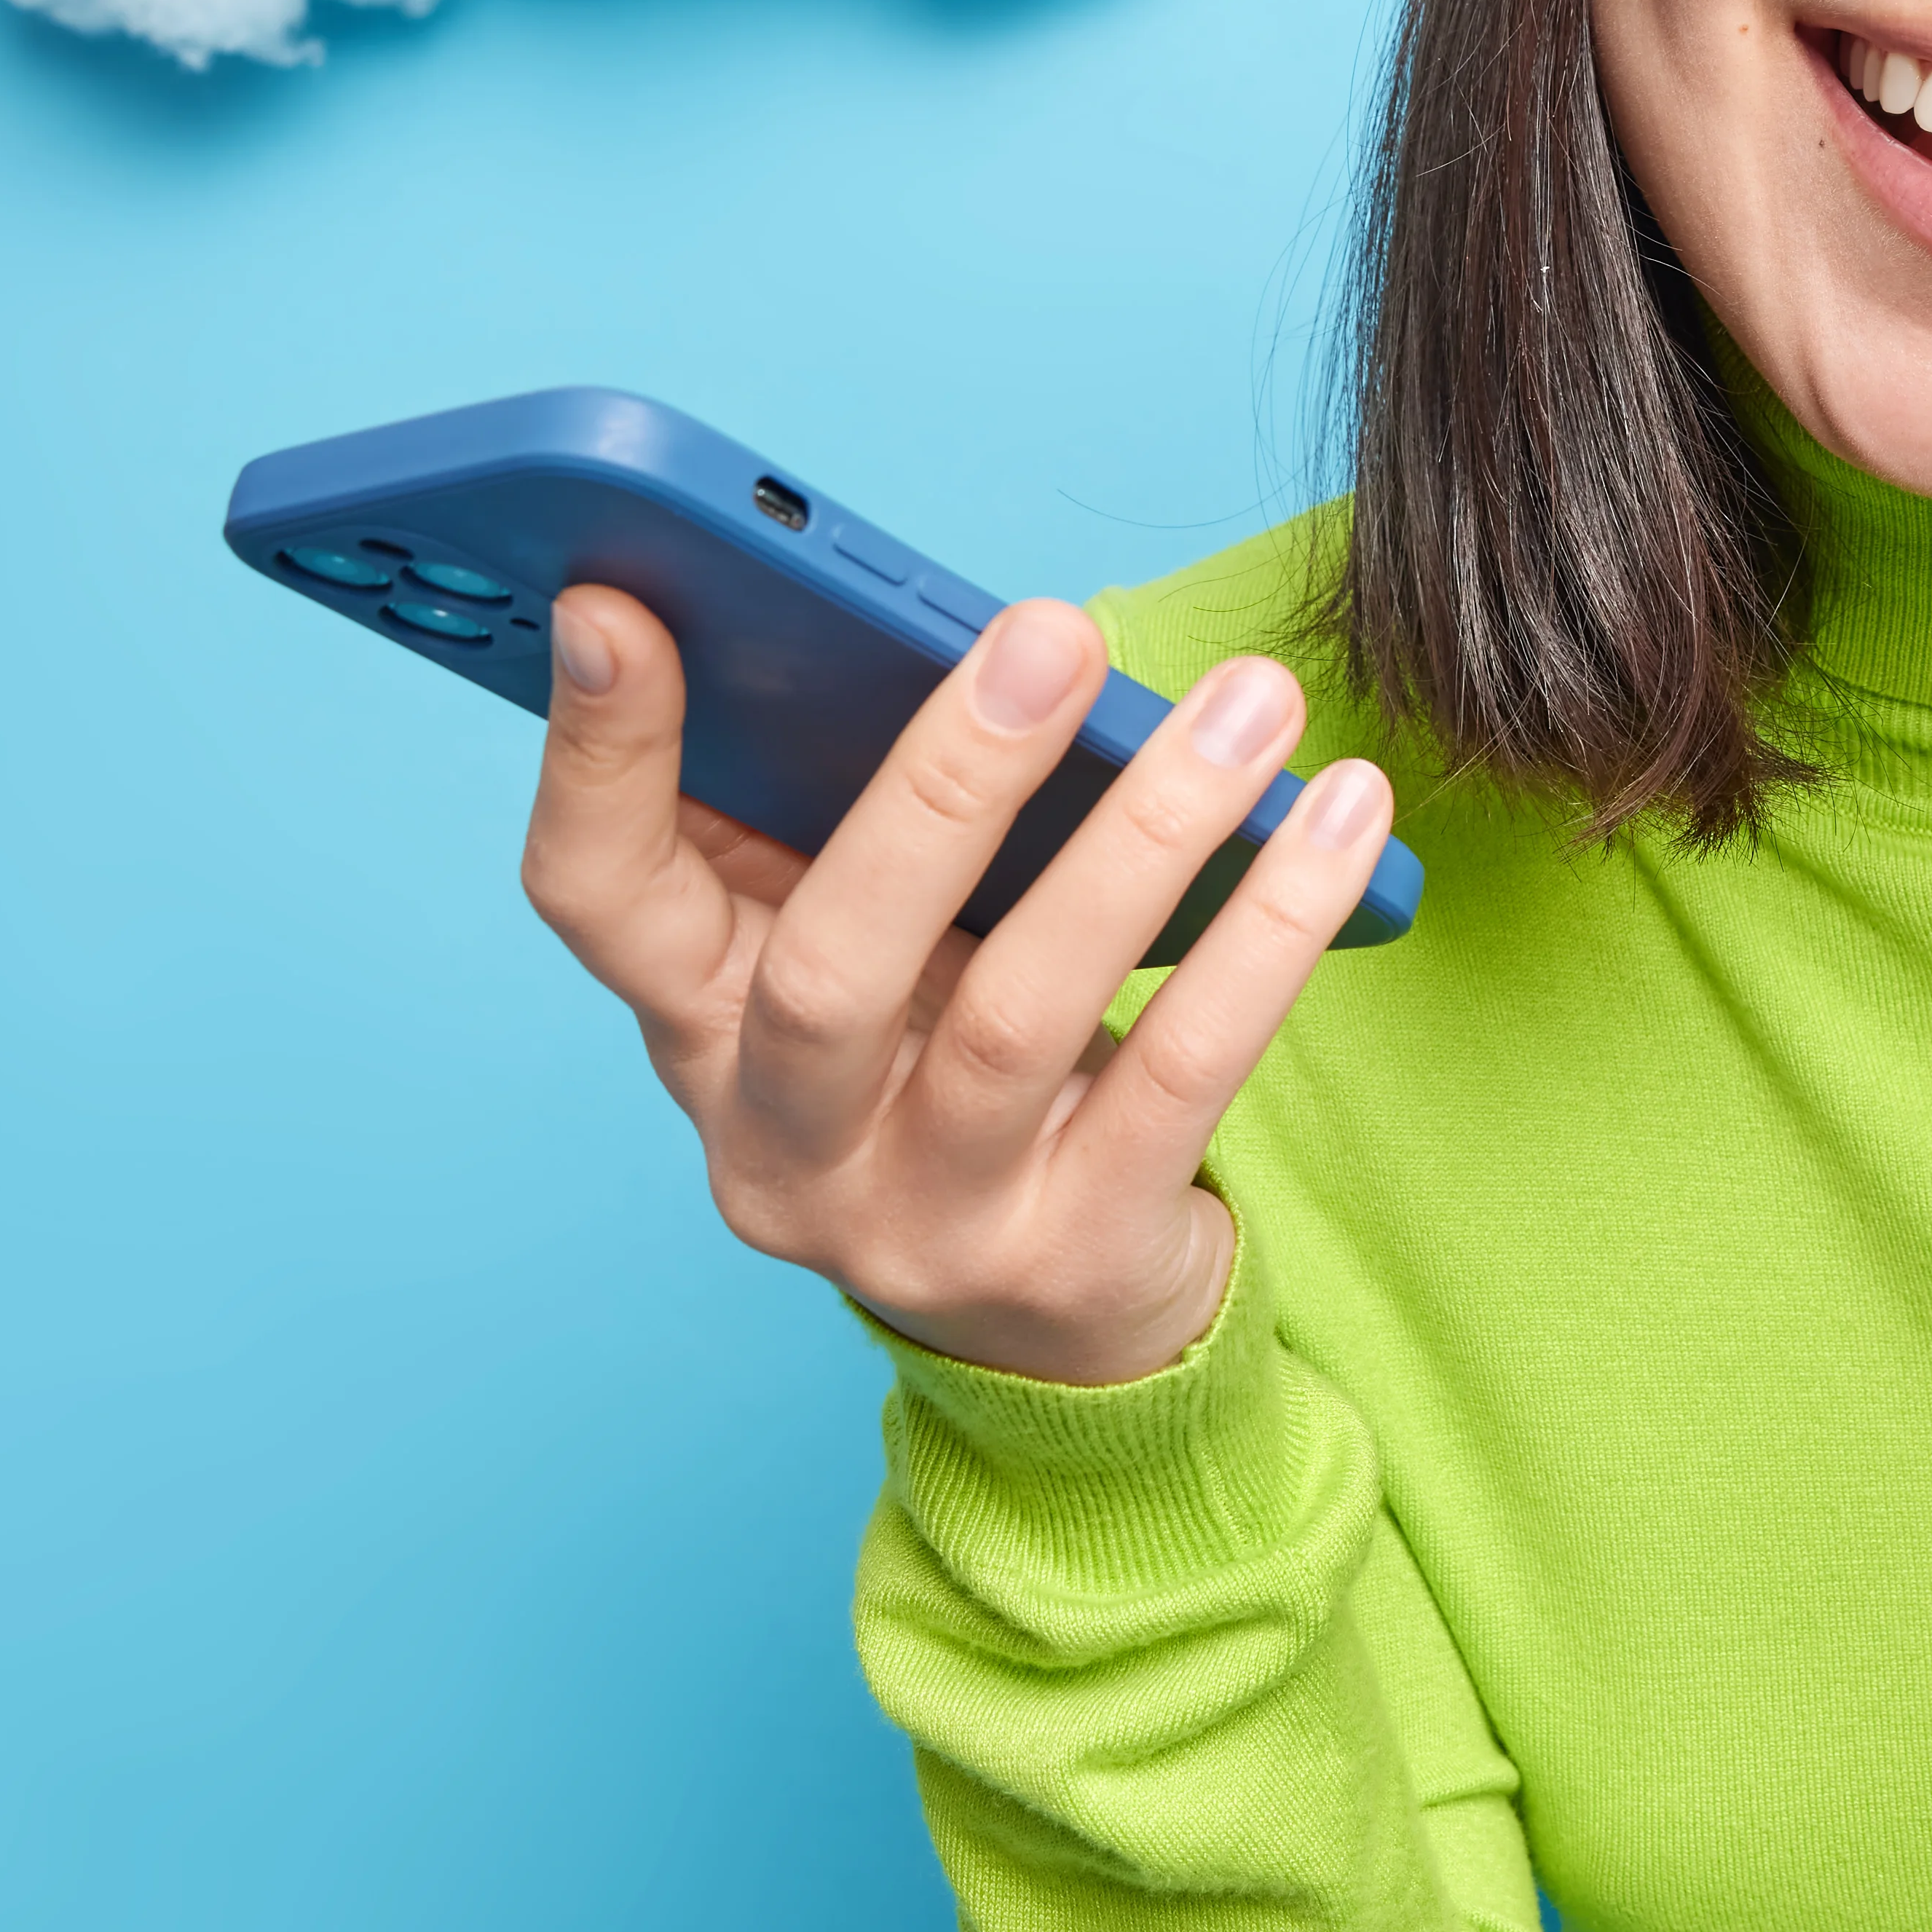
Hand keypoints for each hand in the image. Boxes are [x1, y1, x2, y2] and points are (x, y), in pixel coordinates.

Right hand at [515, 586, 1390, 1385]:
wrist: (1061, 1332)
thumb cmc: (952, 1068)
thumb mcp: (875, 962)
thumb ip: (864, 826)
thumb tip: (966, 634)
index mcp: (698, 1027)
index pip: (596, 894)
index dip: (595, 755)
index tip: (616, 599)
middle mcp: (780, 1142)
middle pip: (830, 962)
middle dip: (942, 783)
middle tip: (1052, 630)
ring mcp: (922, 1217)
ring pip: (1021, 1010)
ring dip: (1149, 832)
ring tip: (1252, 704)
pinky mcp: (1073, 1256)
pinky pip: (1182, 1071)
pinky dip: (1267, 932)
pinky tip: (1335, 820)